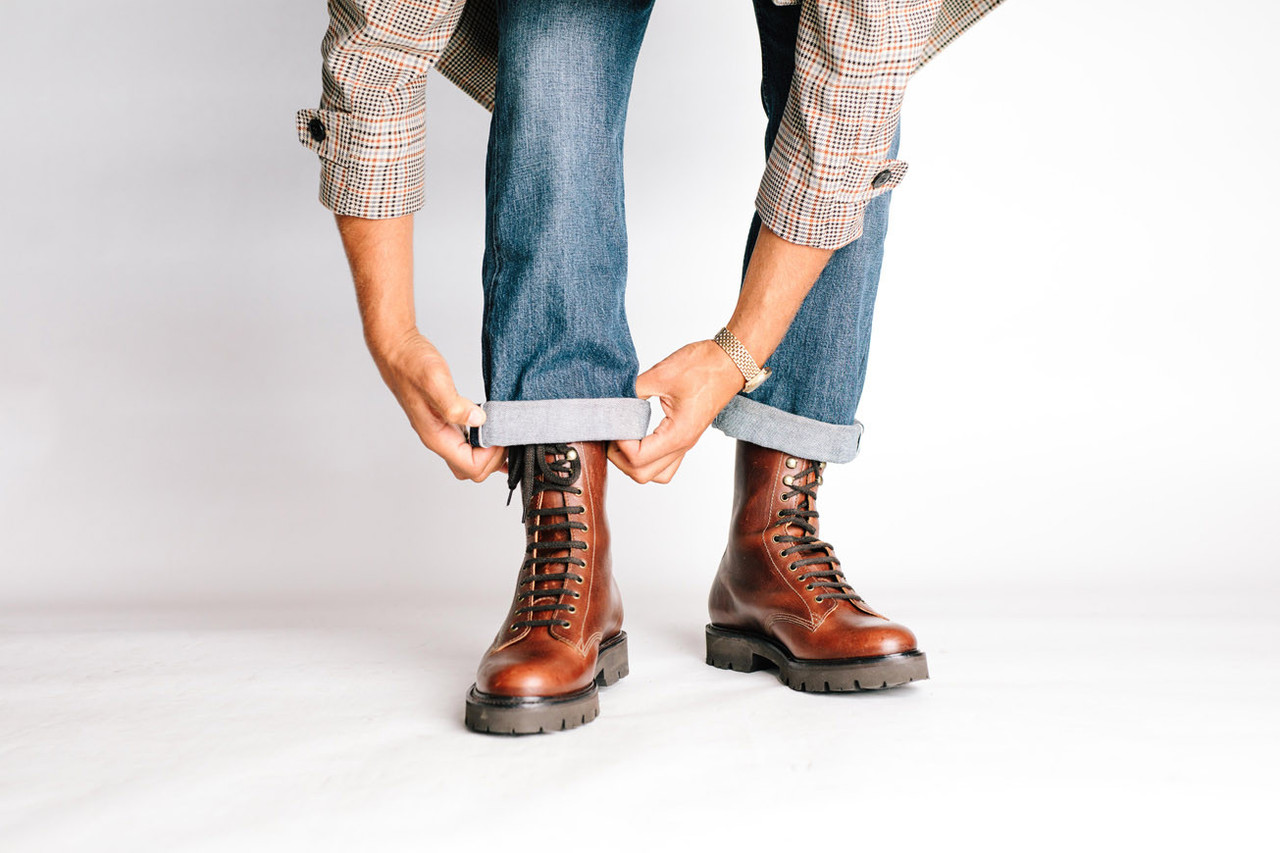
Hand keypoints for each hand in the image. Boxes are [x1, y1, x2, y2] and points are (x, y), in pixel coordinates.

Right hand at [368, 328, 505, 481]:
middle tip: (505, 434)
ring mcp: (443, 431)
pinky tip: (496, 431)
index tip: (500, 434)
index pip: (471, 467)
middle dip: (494, 459)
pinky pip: (469, 442)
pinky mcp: (448, 420)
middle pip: (471, 470)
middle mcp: (439, 438)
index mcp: (436, 436)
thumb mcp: (434, 381)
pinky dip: (486, 442)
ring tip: (504, 433)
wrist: (396, 349)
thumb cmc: (411, 363)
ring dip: (491, 453)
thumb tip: (478, 421)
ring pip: (470, 459)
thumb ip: (455, 406)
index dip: (491, 456)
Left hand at [609, 340, 744, 482]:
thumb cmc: (704, 366)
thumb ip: (633, 391)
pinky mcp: (686, 436)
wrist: (731, 361)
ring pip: (655, 474)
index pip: (638, 458)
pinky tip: (639, 437)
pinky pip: (665, 463)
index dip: (619, 443)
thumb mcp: (661, 374)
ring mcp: (686, 443)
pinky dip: (648, 458)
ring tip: (623, 439)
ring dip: (634, 463)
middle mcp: (683, 444)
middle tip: (613, 433)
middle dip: (620, 457)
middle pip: (642, 474)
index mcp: (678, 434)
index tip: (614, 423)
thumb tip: (614, 402)